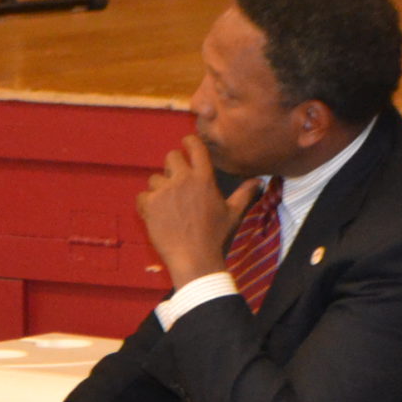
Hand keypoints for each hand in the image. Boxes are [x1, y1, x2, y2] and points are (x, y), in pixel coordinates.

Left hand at [137, 136, 264, 287]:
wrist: (194, 259)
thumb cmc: (216, 237)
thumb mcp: (233, 213)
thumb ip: (244, 194)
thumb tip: (259, 181)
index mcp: (204, 179)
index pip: (195, 147)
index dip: (189, 142)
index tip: (187, 143)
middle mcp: (183, 180)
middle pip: (171, 157)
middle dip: (173, 166)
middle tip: (177, 181)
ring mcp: (164, 192)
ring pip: (154, 178)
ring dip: (160, 188)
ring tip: (168, 206)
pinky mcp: (149, 205)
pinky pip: (142, 196)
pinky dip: (146, 204)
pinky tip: (156, 215)